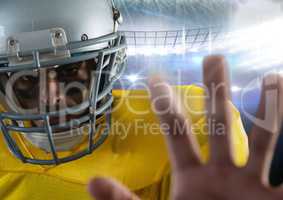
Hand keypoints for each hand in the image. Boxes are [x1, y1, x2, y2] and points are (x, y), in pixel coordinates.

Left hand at [88, 55, 282, 199]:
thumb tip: (93, 182)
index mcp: (191, 177)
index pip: (176, 132)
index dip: (166, 105)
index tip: (155, 77)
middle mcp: (222, 174)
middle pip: (220, 123)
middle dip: (217, 91)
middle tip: (214, 58)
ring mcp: (251, 186)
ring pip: (262, 142)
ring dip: (269, 111)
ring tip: (274, 79)